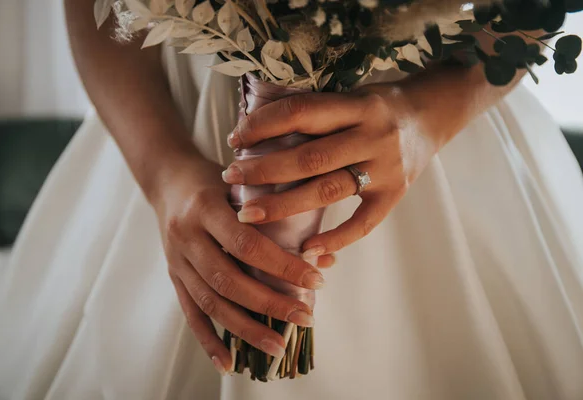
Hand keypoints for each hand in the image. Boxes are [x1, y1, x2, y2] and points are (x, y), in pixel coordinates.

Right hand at [152, 155, 330, 373]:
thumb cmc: (216, 179)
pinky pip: (190, 313)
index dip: (282, 266)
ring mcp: (176, 260)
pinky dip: (209, 341)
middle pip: (228, 280)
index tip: (316, 281)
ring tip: (278, 347)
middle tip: (305, 318)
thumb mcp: (244, 184)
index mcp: (205, 208)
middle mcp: (186, 237)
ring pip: (210, 302)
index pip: (248, 244)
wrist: (167, 177)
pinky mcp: (174, 276)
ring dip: (245, 329)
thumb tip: (323, 257)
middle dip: (269, 304)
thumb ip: (278, 216)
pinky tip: (229, 363)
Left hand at [221, 84, 440, 258]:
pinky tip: (307, 250)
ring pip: (328, 190)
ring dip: (285, 205)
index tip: (235, 138)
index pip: (301, 111)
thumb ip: (316, 112)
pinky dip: (335, 239)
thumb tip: (258, 130)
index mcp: (358, 104)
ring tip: (250, 214)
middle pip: (310, 157)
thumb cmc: (380, 104)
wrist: (433, 113)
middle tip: (232, 178)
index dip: (264, 125)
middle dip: (264, 170)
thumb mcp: (351, 95)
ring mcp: (387, 168)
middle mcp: (373, 135)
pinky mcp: (396, 195)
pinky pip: (364, 223)